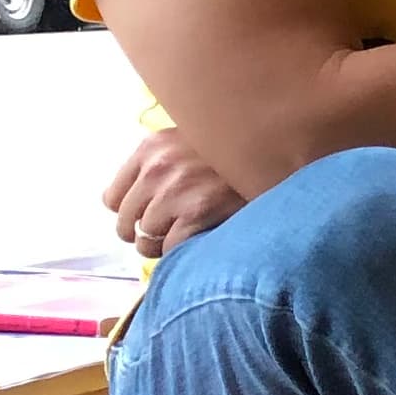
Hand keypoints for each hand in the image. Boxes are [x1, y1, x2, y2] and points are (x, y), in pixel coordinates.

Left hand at [103, 127, 245, 258]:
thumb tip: (127, 203)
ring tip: (186, 238)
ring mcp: (177, 190)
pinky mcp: (198, 212)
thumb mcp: (194, 142)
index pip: (112, 198)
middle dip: (146, 233)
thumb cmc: (238, 154)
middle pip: (126, 222)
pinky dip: (184, 252)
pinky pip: (171, 248)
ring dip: (164, 246)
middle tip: (169, 234)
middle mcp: (158, 166)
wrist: (283, 154)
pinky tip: (201, 240)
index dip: (133, 212)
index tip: (151, 217)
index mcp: (152, 147)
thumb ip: (163, 163)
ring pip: (146, 240)